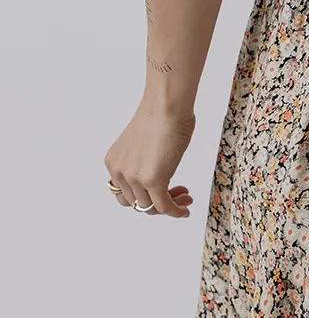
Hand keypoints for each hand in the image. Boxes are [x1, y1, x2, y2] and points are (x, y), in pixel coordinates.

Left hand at [104, 96, 194, 217]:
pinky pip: (164, 207)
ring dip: (169, 206)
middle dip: (157, 202)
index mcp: (114, 162)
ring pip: (150, 208)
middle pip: (136, 203)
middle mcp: (119, 172)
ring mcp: (134, 178)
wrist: (167, 106)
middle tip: (177, 195)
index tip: (162, 189)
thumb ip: (144, 161)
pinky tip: (184, 210)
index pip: (125, 192)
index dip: (144, 195)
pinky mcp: (152, 181)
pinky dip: (175, 211)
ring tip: (185, 199)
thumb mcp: (144, 144)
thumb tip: (160, 171)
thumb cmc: (162, 115)